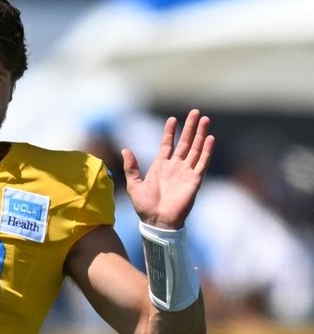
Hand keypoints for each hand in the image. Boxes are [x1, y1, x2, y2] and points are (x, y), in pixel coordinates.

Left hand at [121, 109, 214, 229]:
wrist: (157, 221)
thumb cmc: (145, 206)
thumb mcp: (133, 184)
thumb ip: (131, 167)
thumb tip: (125, 150)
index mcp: (160, 166)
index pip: (167, 144)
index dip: (170, 132)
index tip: (172, 119)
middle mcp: (175, 167)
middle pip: (185, 142)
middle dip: (190, 127)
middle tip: (196, 112)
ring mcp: (186, 172)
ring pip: (195, 149)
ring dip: (200, 134)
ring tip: (205, 119)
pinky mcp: (194, 180)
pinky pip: (202, 163)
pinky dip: (206, 151)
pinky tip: (209, 138)